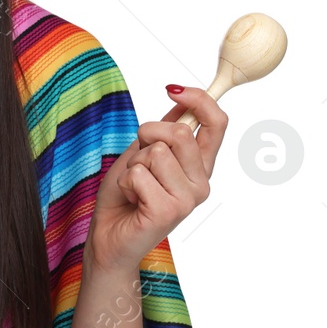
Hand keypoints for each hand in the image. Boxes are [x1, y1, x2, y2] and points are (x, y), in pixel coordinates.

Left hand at [87, 85, 227, 274]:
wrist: (109, 237)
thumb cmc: (126, 196)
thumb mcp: (144, 153)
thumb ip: (165, 131)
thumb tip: (181, 99)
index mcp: (200, 166)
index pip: (217, 124)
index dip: (199, 100)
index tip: (173, 90)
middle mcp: (201, 183)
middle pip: (179, 133)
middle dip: (147, 134)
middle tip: (138, 159)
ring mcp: (188, 199)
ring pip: (156, 152)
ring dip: (133, 163)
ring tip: (134, 185)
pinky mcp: (168, 211)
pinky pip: (139, 173)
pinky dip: (126, 181)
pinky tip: (131, 200)